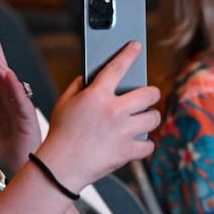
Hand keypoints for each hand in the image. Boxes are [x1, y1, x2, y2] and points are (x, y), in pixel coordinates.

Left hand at [0, 20, 41, 175]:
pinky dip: (15, 88)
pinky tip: (8, 76)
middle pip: (1, 68)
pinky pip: (20, 101)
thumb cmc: (4, 143)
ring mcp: (19, 106)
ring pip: (8, 81)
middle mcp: (10, 96)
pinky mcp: (26, 119)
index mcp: (0, 94)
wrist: (15, 166)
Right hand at [36, 41, 160, 189]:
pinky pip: (148, 145)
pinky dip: (143, 144)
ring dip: (149, 118)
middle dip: (150, 94)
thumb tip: (88, 78)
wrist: (60, 167)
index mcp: (97, 95)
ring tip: (141, 120)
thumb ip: (76, 86)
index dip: (129, 53)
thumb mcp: (63, 104)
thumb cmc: (60, 135)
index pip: (117, 67)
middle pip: (149, 93)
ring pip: (153, 118)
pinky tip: (136, 142)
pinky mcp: (128, 151)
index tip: (136, 46)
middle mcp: (114, 111)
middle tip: (146, 97)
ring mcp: (124, 131)